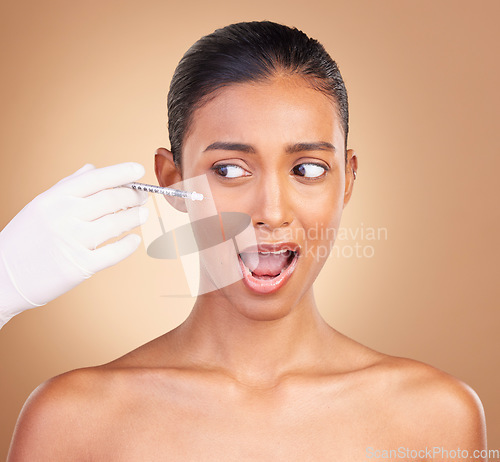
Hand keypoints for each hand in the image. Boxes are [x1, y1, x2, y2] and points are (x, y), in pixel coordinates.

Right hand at [0, 162, 148, 327]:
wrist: (3, 278)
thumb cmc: (24, 239)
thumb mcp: (41, 205)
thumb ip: (68, 185)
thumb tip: (92, 169)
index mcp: (55, 198)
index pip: (96, 178)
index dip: (121, 172)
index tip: (138, 169)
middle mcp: (64, 216)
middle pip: (111, 200)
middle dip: (133, 197)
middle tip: (142, 197)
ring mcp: (73, 241)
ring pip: (116, 224)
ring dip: (135, 218)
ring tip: (142, 215)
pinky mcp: (80, 266)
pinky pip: (113, 253)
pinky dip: (128, 245)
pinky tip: (134, 240)